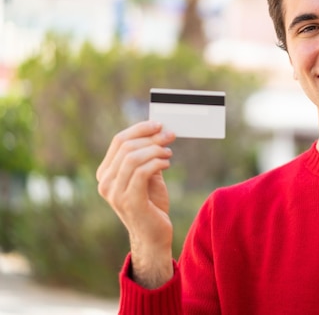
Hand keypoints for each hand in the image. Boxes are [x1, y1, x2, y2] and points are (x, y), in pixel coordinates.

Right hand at [96, 120, 175, 287]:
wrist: (154, 236)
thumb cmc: (152, 204)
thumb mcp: (148, 176)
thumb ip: (147, 156)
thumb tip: (158, 131)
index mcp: (106, 173)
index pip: (118, 141)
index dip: (140, 129)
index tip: (158, 125)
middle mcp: (105, 183)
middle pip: (126, 146)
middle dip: (151, 137)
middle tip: (170, 135)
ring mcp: (114, 193)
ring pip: (133, 157)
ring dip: (156, 149)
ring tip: (169, 152)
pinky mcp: (129, 201)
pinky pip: (142, 172)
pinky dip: (157, 162)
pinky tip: (167, 163)